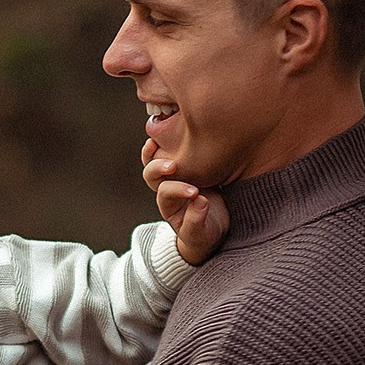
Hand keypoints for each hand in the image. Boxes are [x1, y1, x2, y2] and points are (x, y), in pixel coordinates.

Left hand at [141, 138, 229, 263]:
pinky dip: (169, 142)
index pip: (166, 192)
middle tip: (173, 165)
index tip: (196, 193)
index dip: (178, 190)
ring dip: (156, 150)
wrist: (213, 229)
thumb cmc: (205, 233)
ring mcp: (176, 176)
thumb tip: (199, 202)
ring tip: (158, 140)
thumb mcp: (201, 234)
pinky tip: (176, 130)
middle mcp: (167, 189)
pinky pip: (173, 151)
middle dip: (158, 168)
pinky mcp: (188, 166)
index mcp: (168, 206)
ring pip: (156, 159)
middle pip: (151, 175)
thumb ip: (197, 222)